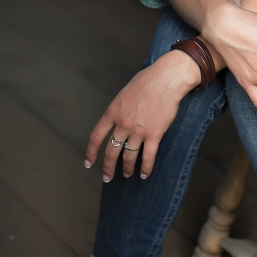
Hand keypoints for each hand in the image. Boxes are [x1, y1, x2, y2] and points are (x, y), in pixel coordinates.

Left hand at [84, 50, 200, 180]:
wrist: (167, 79)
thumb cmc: (147, 81)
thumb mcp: (124, 93)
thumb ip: (118, 109)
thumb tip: (116, 121)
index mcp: (112, 112)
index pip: (96, 137)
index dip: (91, 153)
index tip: (88, 163)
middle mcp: (122, 124)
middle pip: (111, 152)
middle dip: (108, 168)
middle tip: (107, 178)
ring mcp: (138, 130)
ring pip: (128, 157)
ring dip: (127, 169)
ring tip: (127, 175)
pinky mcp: (154, 135)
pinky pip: (147, 157)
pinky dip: (145, 168)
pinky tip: (144, 174)